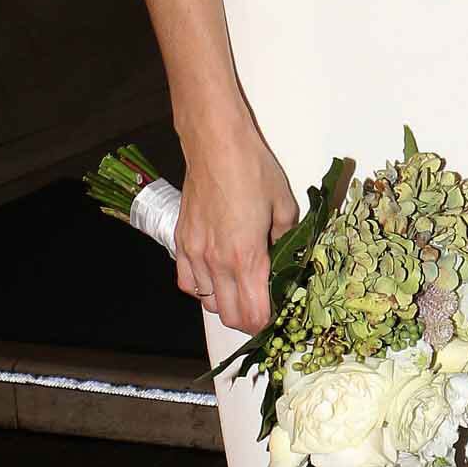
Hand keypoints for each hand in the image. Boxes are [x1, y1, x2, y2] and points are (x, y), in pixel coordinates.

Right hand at [173, 117, 297, 336]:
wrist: (216, 145)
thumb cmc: (251, 169)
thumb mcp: (283, 205)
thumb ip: (286, 240)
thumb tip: (286, 258)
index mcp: (246, 256)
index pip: (254, 313)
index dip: (267, 322)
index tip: (278, 315)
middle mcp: (216, 262)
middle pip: (229, 316)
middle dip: (249, 320)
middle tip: (263, 309)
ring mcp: (195, 254)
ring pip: (207, 303)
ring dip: (226, 305)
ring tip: (241, 292)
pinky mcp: (181, 242)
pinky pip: (188, 282)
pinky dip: (202, 289)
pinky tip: (216, 277)